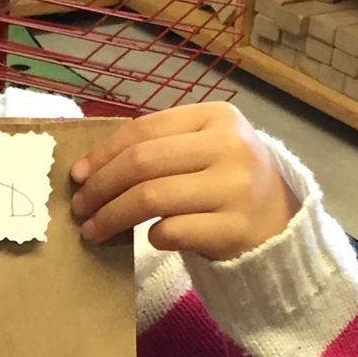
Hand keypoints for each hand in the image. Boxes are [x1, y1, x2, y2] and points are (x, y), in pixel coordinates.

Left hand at [69, 105, 296, 260]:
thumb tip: (88, 167)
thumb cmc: (228, 183)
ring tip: (93, 230)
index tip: (76, 176)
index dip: (103, 153)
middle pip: (142, 163)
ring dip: (112, 216)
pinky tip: (147, 239)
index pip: (144, 130)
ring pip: (150, 198)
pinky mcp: (234, 228)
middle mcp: (230, 146)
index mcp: (218, 117)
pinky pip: (171, 231)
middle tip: (80, 207)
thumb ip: (160, 147)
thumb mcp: (205, 149)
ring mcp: (235, 187)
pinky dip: (151, 236)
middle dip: (100, 187)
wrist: (281, 224)